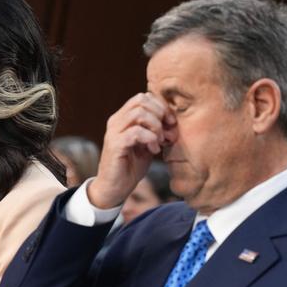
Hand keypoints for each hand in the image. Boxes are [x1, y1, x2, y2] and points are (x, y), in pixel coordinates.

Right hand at [88, 92, 175, 207]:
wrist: (115, 188)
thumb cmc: (131, 166)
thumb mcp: (147, 145)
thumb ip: (156, 131)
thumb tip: (173, 122)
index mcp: (123, 118)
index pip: (142, 97)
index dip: (160, 106)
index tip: (171, 123)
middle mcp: (116, 121)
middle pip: (141, 100)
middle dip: (160, 113)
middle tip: (167, 132)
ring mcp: (113, 132)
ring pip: (139, 113)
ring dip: (155, 126)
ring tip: (160, 141)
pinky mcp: (115, 144)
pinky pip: (136, 132)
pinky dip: (150, 139)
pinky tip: (153, 150)